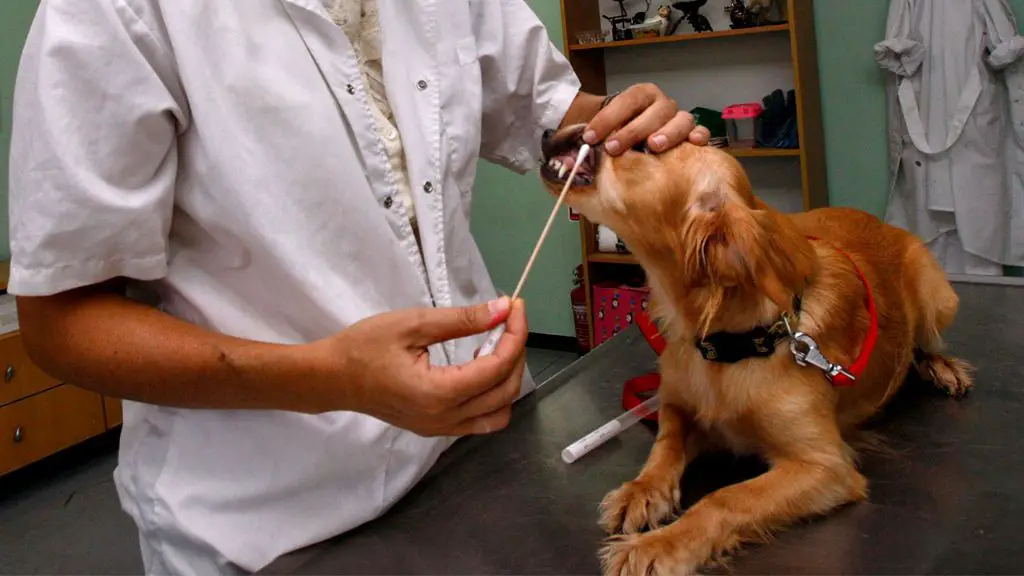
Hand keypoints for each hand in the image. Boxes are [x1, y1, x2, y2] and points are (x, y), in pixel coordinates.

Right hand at [307, 297, 527, 436]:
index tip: (515, 307)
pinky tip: (478, 367)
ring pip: (498, 412)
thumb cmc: (365, 347)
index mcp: (440, 393)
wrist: (332, 378)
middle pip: (505, 391)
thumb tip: (502, 309)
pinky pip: (480, 420)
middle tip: (508, 320)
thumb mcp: (414, 324)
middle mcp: (445, 418)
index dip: (515, 334)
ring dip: (507, 378)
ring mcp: (441, 429)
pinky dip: (492, 395)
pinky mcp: (436, 429)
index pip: (497, 367)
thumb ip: (463, 320)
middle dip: (516, 352)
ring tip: (495, 346)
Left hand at [583, 83, 709, 154]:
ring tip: (653, 146)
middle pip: (654, 112)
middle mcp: (662, 105)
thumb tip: (576, 149)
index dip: (608, 118)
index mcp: (640, 95)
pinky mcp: (690, 136)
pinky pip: (700, 132)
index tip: (589, 137)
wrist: (630, 139)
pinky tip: (694, 145)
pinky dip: (699, 137)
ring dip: (667, 133)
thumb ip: (591, 134)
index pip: (627, 100)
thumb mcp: (600, 129)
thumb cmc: (614, 133)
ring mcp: (678, 119)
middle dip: (632, 130)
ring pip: (680, 120)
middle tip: (613, 147)